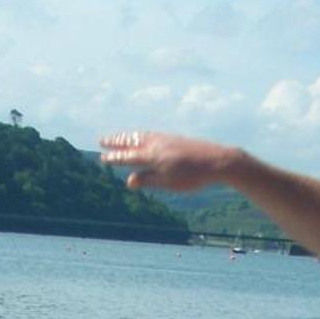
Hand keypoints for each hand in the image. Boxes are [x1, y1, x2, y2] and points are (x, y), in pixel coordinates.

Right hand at [98, 130, 238, 193]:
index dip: (114, 158)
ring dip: (128, 136)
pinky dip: (142, 135)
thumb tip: (129, 181)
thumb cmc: (193, 177)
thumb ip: (148, 180)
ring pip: (142, 136)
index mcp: (153, 156)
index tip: (102, 157)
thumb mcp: (169, 183)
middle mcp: (157, 144)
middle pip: (132, 141)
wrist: (217, 160)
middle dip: (117, 142)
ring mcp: (166, 139)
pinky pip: (152, 135)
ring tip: (120, 137)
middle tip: (102, 140)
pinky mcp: (174, 139)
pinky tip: (144, 138)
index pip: (128, 157)